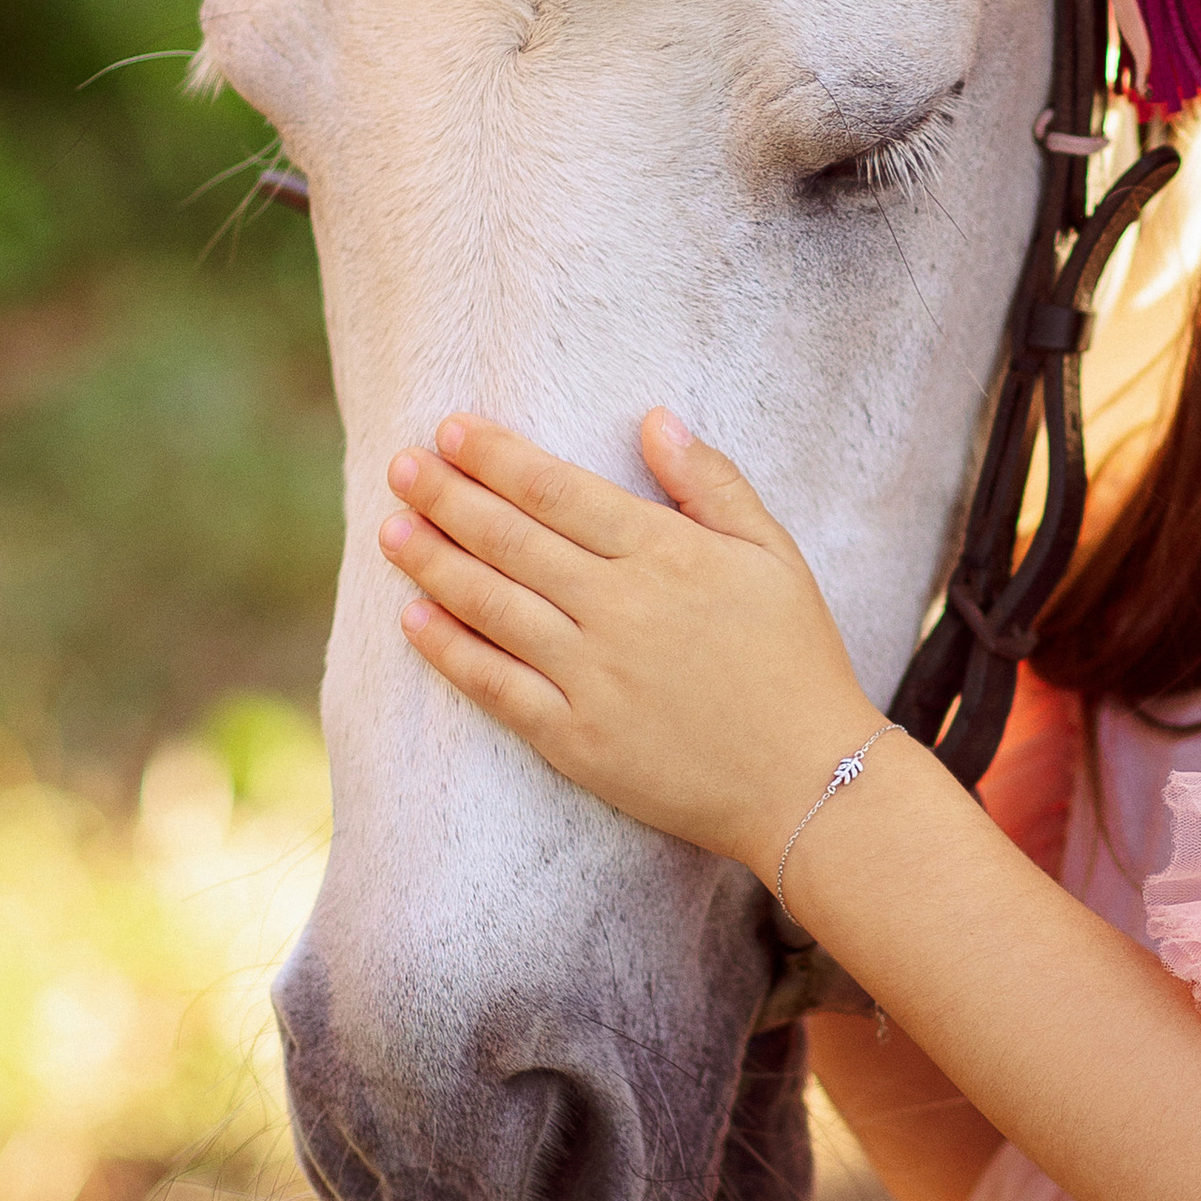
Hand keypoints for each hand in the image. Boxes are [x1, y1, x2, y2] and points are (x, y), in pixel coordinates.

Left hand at [378, 410, 877, 869]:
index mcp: (668, 554)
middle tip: (403, 466)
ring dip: (434, 562)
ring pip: (492, 605)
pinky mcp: (575, 738)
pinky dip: (450, 650)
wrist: (808, 781)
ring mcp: (591, 675)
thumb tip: (655, 420)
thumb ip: (713, 484)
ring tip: (392, 529)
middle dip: (449, 496)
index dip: (499, 458)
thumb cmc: (796, 660)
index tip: (453, 429)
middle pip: (511, 539)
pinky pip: (496, 685)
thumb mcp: (775, 555)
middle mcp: (619, 608)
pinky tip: (413, 619)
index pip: (559, 491)